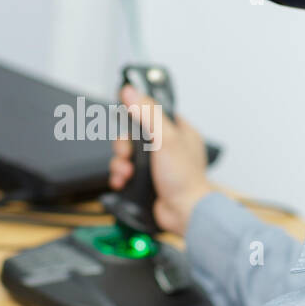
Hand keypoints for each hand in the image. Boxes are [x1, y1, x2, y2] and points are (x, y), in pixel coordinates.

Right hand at [109, 83, 213, 235]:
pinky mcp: (145, 181)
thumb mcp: (166, 138)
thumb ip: (148, 113)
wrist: (184, 213)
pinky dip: (119, 177)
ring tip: (126, 172)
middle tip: (127, 154)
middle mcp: (167, 147)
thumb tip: (131, 92)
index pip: (152, 112)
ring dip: (120, 163)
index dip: (136, 115)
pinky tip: (123, 181)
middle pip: (133, 135)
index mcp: (178, 131)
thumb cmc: (185, 179)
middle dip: (124, 146)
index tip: (126, 117)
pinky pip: (124, 173)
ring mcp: (155, 165)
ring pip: (126, 155)